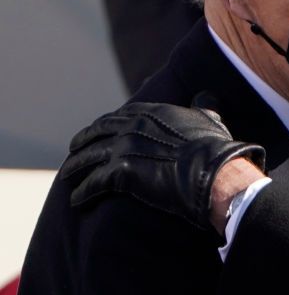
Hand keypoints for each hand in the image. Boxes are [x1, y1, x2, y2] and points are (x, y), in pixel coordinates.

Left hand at [60, 99, 265, 232]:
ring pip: (88, 158)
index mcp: (150, 111)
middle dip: (82, 143)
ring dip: (75, 167)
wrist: (213, 172)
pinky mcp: (120, 173)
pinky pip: (92, 183)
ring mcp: (123, 148)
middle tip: (75, 151)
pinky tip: (76, 198)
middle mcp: (132, 126)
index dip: (104, 126)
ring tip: (67, 176)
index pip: (117, 116)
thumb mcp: (210, 118)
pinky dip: (82, 192)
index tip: (97, 133)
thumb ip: (203, 105)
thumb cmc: (215, 147)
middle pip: (96, 134)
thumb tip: (206, 96)